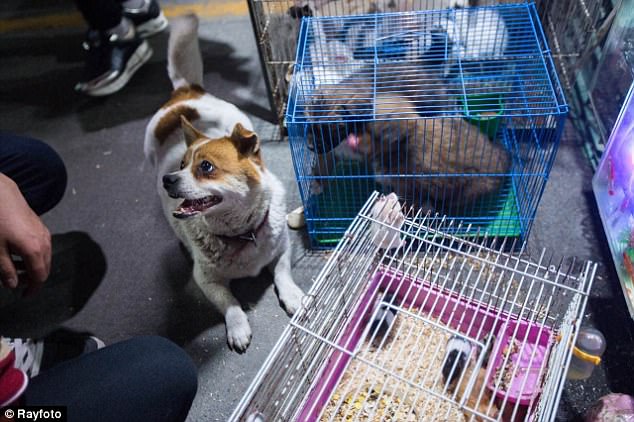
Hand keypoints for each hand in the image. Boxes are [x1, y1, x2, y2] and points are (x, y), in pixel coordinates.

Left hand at [0, 173, 50, 291]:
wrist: (1, 194)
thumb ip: (5, 270)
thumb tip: (13, 284)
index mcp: (34, 250)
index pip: (39, 276)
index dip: (32, 289)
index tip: (24, 296)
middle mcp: (44, 243)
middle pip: (45, 268)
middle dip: (32, 278)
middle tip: (16, 283)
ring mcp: (44, 233)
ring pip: (44, 257)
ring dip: (32, 266)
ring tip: (13, 268)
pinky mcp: (40, 226)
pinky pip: (42, 247)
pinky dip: (33, 255)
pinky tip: (18, 253)